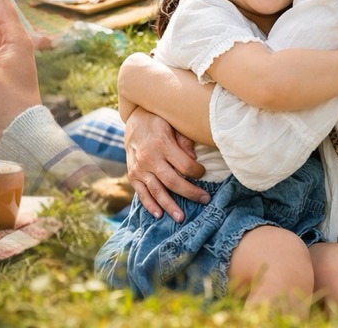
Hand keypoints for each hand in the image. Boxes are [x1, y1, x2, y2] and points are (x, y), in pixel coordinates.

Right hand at [124, 107, 207, 221]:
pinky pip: (141, 193)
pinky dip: (149, 205)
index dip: (198, 172)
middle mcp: (149, 158)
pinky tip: (159, 215)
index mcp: (161, 144)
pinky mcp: (132, 175)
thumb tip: (194, 159)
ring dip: (170, 205)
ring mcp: (139, 168)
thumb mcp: (172, 123)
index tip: (203, 173)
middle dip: (190, 193)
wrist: (132, 120)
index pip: (185, 165)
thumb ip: (184, 140)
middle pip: (172, 181)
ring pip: (157, 190)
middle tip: (205, 200)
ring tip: (181, 218)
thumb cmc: (158, 122)